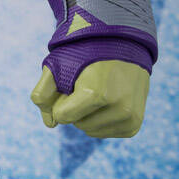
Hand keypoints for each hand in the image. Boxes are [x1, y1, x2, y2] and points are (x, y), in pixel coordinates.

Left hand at [31, 60, 148, 138]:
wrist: (126, 45)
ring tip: (99, 91)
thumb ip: (44, 93)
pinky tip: (108, 101)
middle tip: (88, 84)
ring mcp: (129, 118)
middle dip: (75, 107)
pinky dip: (100, 120)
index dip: (61, 100)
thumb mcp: (59, 63)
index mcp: (98, 94)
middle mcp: (119, 109)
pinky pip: (104, 133)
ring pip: (90, 130)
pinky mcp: (134, 125)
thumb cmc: (88, 53)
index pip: (62, 116)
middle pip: (77, 124)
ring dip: (87, 115)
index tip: (71, 85)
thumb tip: (50, 123)